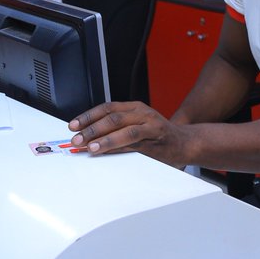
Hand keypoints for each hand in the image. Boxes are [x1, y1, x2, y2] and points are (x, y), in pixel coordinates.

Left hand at [68, 101, 186, 164]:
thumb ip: (116, 129)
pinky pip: (134, 143)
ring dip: (104, 139)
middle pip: (113, 117)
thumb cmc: (158, 135)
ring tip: (90, 146)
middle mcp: (142, 113)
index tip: (73, 125)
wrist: (186, 143)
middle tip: (77, 138)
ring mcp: (150, 126)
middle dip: (92, 128)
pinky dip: (118, 147)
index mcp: (135, 107)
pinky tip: (107, 151)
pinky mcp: (155, 141)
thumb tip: (89, 138)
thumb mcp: (137, 125)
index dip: (88, 116)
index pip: (107, 108)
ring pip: (123, 130)